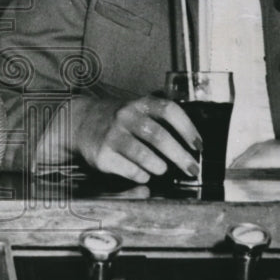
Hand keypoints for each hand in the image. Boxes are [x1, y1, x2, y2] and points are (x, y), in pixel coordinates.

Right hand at [40, 95, 200, 182]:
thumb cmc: (118, 120)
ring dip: (160, 166)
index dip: (187, 128)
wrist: (80, 123)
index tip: (198, 145)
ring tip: (162, 169)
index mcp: (139, 104)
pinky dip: (142, 175)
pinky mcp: (103, 155)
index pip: (168, 110)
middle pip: (159, 136)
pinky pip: (130, 170)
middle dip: (180, 156)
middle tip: (192, 169)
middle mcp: (126, 116)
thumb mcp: (137, 110)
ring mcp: (113, 135)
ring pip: (144, 155)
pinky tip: (144, 174)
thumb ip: (161, 119)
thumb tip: (192, 142)